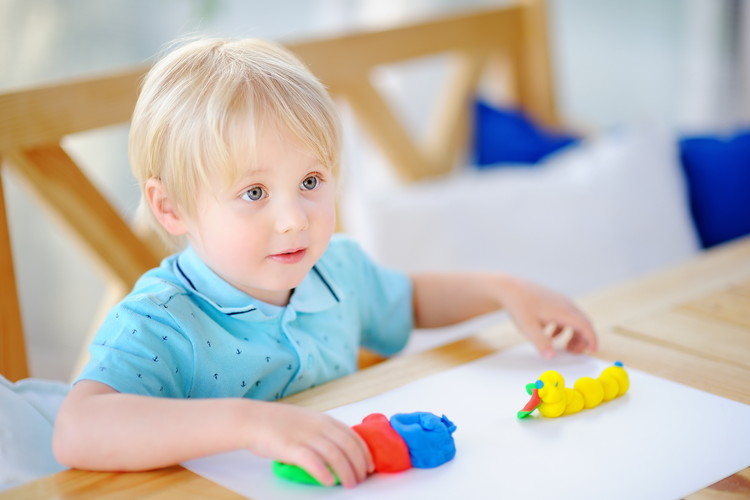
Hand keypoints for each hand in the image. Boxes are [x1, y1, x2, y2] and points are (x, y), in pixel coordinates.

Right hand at [243, 402, 373, 487]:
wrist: (253, 419)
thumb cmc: (279, 423)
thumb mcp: (307, 420)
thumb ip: (323, 431)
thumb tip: (340, 450)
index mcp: (324, 419)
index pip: (353, 436)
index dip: (365, 452)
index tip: (370, 465)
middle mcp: (318, 426)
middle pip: (348, 447)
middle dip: (359, 465)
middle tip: (361, 479)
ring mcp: (305, 436)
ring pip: (335, 455)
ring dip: (346, 472)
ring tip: (350, 484)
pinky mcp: (291, 447)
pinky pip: (313, 461)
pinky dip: (324, 473)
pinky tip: (329, 482)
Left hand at [498, 276, 597, 357]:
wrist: (509, 287)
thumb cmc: (519, 305)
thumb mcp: (528, 327)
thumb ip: (541, 343)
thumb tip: (551, 357)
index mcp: (563, 311)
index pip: (585, 326)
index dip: (592, 339)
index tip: (592, 351)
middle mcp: (565, 304)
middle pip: (582, 323)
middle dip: (582, 340)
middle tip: (575, 353)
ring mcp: (559, 301)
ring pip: (574, 319)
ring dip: (573, 334)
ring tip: (564, 347)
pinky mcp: (552, 300)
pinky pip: (564, 316)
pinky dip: (563, 328)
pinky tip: (550, 334)